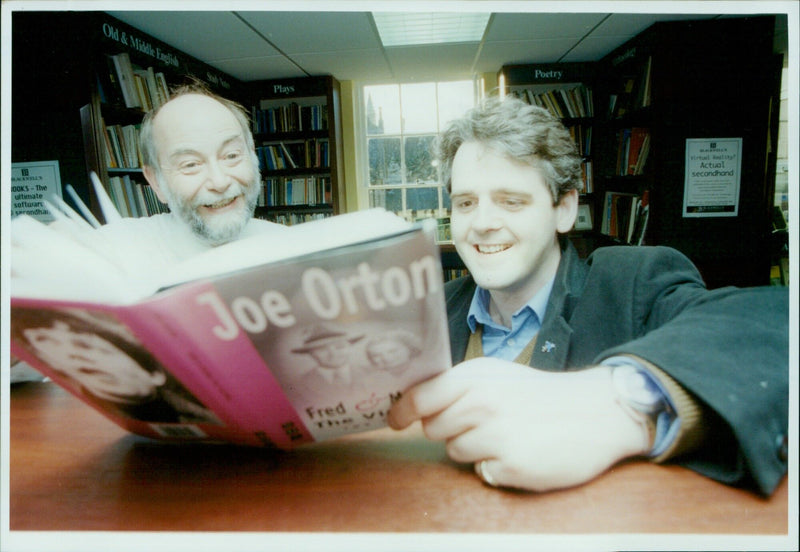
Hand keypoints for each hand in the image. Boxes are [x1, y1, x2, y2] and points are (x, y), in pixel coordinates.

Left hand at [388, 357, 648, 491]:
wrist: (596, 412)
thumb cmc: (542, 394)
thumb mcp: (498, 375)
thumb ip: (458, 385)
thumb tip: (415, 400)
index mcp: (474, 378)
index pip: (419, 398)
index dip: (402, 411)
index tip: (394, 420)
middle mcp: (480, 404)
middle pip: (433, 429)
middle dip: (449, 429)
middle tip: (481, 421)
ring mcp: (495, 436)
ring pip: (455, 452)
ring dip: (474, 448)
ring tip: (506, 435)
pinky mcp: (511, 466)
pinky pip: (483, 472)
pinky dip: (497, 467)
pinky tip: (520, 452)